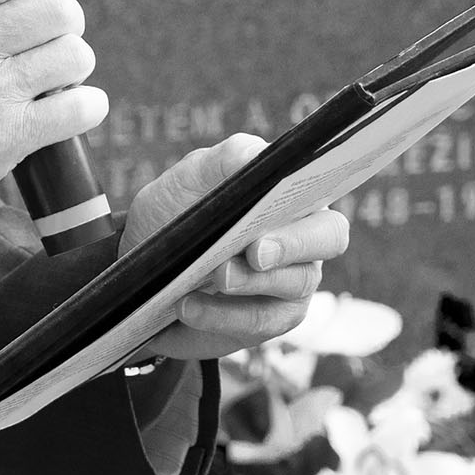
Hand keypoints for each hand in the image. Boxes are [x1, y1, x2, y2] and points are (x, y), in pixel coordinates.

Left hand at [119, 136, 348, 359]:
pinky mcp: (270, 318)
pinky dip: (222, 315)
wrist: (146, 264)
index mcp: (288, 190)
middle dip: (292, 244)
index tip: (275, 207)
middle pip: (328, 238)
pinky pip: (260, 322)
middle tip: (253, 252)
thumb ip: (227, 159)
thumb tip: (256, 152)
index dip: (308, 191)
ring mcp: (291, 280)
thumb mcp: (192, 176)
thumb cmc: (176, 209)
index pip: (322, 188)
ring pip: (294, 284)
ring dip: (249, 282)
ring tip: (210, 277)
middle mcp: (302, 234)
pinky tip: (188, 307)